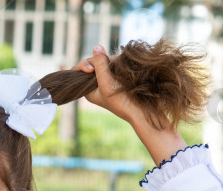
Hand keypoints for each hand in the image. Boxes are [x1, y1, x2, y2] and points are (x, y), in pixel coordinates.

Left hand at [73, 45, 184, 163]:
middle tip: (113, 66)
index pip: (79, 70)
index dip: (84, 64)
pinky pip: (117, 64)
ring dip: (114, 61)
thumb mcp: (106, 83)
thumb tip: (96, 47)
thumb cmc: (122, 101)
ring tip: (122, 68)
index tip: (91, 68)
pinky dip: (121, 62)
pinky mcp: (120, 78)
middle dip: (104, 60)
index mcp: (88, 89)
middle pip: (95, 63)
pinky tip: (127, 66)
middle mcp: (97, 84)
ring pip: (108, 62)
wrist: (143, 112)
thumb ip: (99, 65)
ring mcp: (109, 80)